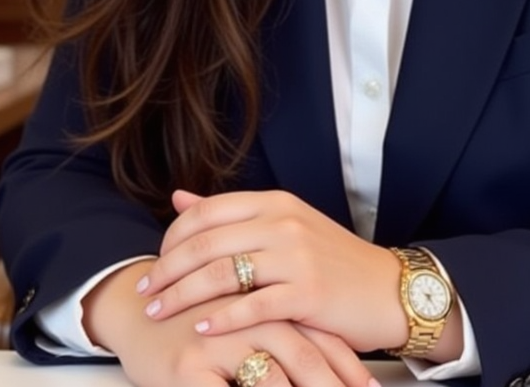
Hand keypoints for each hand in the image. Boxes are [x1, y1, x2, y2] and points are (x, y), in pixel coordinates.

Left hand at [135, 189, 406, 352]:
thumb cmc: (331, 261)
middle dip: (166, 270)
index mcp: (274, 202)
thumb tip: (180, 198)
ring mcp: (296, 256)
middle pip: (205, 242)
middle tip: (143, 291)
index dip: (172, 237)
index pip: (206, 211)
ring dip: (181, 296)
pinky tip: (201, 329)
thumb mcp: (284, 225)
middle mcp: (282, 223)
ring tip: (158, 313)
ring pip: (220, 274)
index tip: (155, 262)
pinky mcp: (308, 293)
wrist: (386, 289)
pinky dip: (221, 319)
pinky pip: (252, 307)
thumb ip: (231, 214)